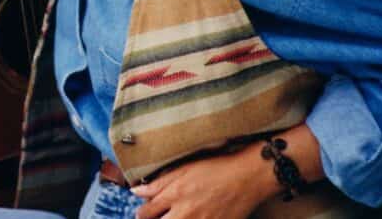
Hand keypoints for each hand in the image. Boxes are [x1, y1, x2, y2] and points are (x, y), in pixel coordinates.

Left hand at [131, 146, 273, 218]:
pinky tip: (193, 217)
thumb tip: (136, 191)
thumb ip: (158, 183)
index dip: (141, 214)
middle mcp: (185, 213)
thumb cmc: (215, 169)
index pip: (146, 212)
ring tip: (178, 215)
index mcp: (174, 195)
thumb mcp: (183, 170)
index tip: (142, 213)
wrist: (246, 178)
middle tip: (156, 217)